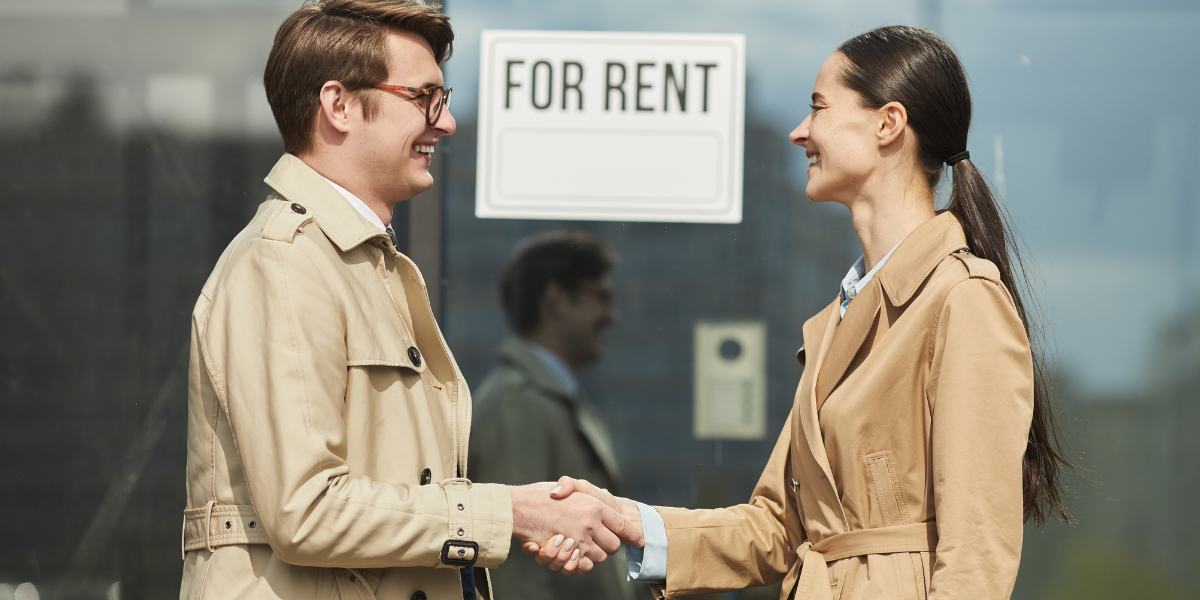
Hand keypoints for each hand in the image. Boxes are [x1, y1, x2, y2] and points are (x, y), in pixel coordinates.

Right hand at [509, 482, 643, 573]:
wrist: (518, 507)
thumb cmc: (540, 494)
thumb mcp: (566, 484)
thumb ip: (583, 489)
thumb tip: (604, 493)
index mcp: (594, 506)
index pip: (622, 524)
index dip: (632, 534)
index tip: (640, 540)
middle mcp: (591, 524)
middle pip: (613, 546)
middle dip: (608, 546)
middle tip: (600, 542)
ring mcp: (579, 540)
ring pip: (599, 558)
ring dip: (593, 555)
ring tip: (582, 546)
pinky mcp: (567, 553)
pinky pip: (583, 565)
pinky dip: (580, 564)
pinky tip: (574, 555)